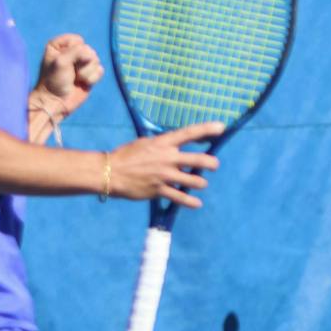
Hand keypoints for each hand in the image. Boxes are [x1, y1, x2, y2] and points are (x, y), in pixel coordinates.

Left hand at [35, 33, 103, 116]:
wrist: (57, 102)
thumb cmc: (54, 81)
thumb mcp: (61, 61)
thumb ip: (78, 51)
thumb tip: (92, 56)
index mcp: (59, 45)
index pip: (77, 40)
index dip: (74, 51)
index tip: (64, 62)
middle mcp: (71, 52)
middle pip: (89, 50)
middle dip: (82, 63)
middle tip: (70, 72)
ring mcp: (81, 63)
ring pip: (96, 60)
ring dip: (86, 72)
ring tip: (75, 79)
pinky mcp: (90, 74)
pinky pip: (100, 70)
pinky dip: (92, 78)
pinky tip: (83, 83)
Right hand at [106, 123, 224, 208]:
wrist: (109, 172)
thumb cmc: (127, 155)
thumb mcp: (145, 142)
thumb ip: (163, 144)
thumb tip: (177, 145)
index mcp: (163, 143)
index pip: (189, 133)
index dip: (206, 130)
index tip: (221, 127)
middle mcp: (167, 158)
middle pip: (199, 160)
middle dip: (211, 163)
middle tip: (214, 165)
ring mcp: (164, 175)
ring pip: (195, 181)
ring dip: (200, 182)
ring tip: (199, 183)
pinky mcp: (159, 190)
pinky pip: (181, 198)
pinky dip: (191, 201)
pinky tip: (197, 203)